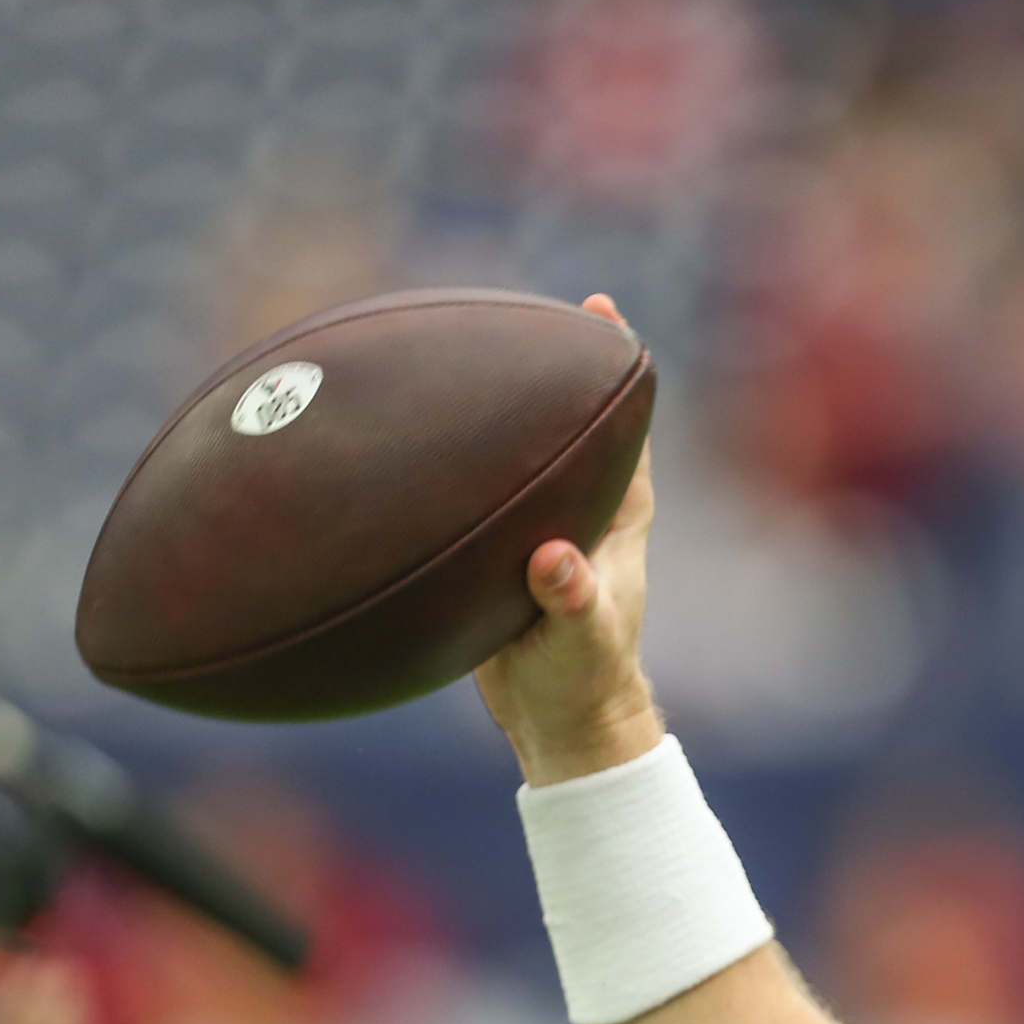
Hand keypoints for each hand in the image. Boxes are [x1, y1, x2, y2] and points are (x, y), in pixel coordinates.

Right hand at [473, 292, 665, 786]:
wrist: (555, 719)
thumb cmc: (579, 678)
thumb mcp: (578, 642)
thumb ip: (571, 599)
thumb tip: (554, 559)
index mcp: (616, 517)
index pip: (625, 427)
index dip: (615, 366)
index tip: (599, 309)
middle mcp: (582, 510)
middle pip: (572, 421)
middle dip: (549, 364)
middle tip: (518, 304)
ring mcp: (541, 525)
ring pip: (520, 450)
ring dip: (492, 407)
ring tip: (447, 346)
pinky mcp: (500, 550)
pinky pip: (477, 487)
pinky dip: (448, 457)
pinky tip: (397, 433)